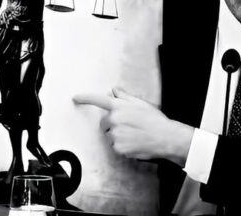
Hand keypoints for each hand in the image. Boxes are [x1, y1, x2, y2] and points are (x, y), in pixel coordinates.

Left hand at [73, 87, 193, 165]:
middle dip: (112, 124)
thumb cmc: (154, 120)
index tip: (76, 98)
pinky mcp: (118, 148)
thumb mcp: (140, 104)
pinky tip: (134, 142)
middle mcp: (115, 120)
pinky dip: (122, 146)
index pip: (99, 100)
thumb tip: (114, 91)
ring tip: (133, 134)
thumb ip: (124, 97)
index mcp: (119, 107)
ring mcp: (115, 135)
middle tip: (128, 125)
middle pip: (104, 123)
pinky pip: (114, 146)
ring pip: (109, 135)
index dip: (86, 98)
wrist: (165, 138)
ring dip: (117, 135)